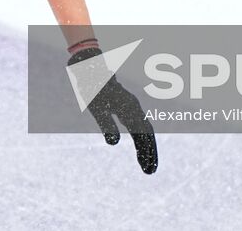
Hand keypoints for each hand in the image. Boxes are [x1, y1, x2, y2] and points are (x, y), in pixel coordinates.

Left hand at [68, 46, 158, 173]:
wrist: (91, 69)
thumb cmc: (93, 88)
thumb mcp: (97, 108)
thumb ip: (106, 124)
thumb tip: (113, 143)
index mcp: (130, 110)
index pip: (143, 135)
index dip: (147, 153)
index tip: (148, 169)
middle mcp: (135, 108)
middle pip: (147, 134)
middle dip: (150, 154)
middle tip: (150, 173)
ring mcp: (132, 107)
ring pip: (144, 131)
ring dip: (146, 148)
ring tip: (146, 166)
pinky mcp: (127, 108)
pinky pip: (138, 126)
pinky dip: (140, 139)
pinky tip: (140, 149)